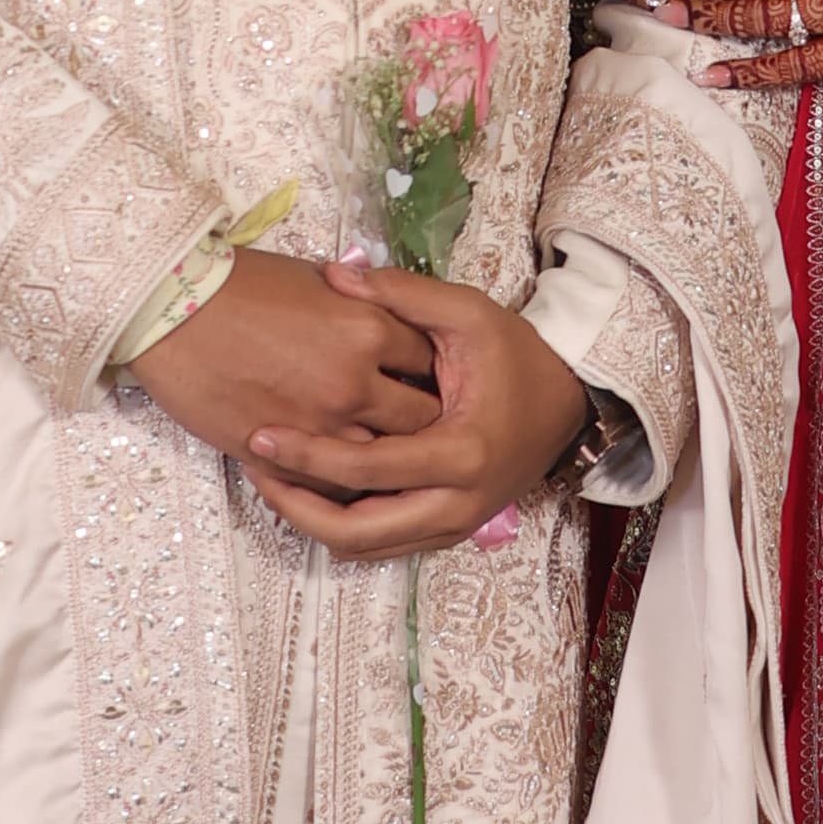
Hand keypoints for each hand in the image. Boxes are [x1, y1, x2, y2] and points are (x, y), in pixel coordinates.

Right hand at [128, 246, 441, 476]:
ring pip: (382, 461)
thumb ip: (361, 304)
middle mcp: (356, 382)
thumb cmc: (241, 285)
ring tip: (392, 453)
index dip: (435, 368)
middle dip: (429, 421)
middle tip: (428, 422)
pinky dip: (344, 481)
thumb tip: (385, 319)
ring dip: (390, 459)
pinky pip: (333, 484)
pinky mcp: (284, 456)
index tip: (433, 374)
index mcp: (368, 329)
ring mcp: (321, 426)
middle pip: (420, 418)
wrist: (174, 313)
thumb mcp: (317, 280)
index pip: (428, 359)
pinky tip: (344, 469)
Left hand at [237, 270, 591, 561]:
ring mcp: (452, 526)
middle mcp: (456, 503)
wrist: (565, 401)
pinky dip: (341, 524)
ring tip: (272, 479)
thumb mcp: (465, 312)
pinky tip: (311, 488)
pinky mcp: (446, 531)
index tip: (261, 434)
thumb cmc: (515, 353)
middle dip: (296, 507)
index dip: (307, 455)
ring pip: (364, 549)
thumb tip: (334, 275)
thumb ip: (399, 294)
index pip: (366, 469)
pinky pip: (382, 544)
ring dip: (312, 521)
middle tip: (256, 469)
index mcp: (459, 452)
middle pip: (356, 534)